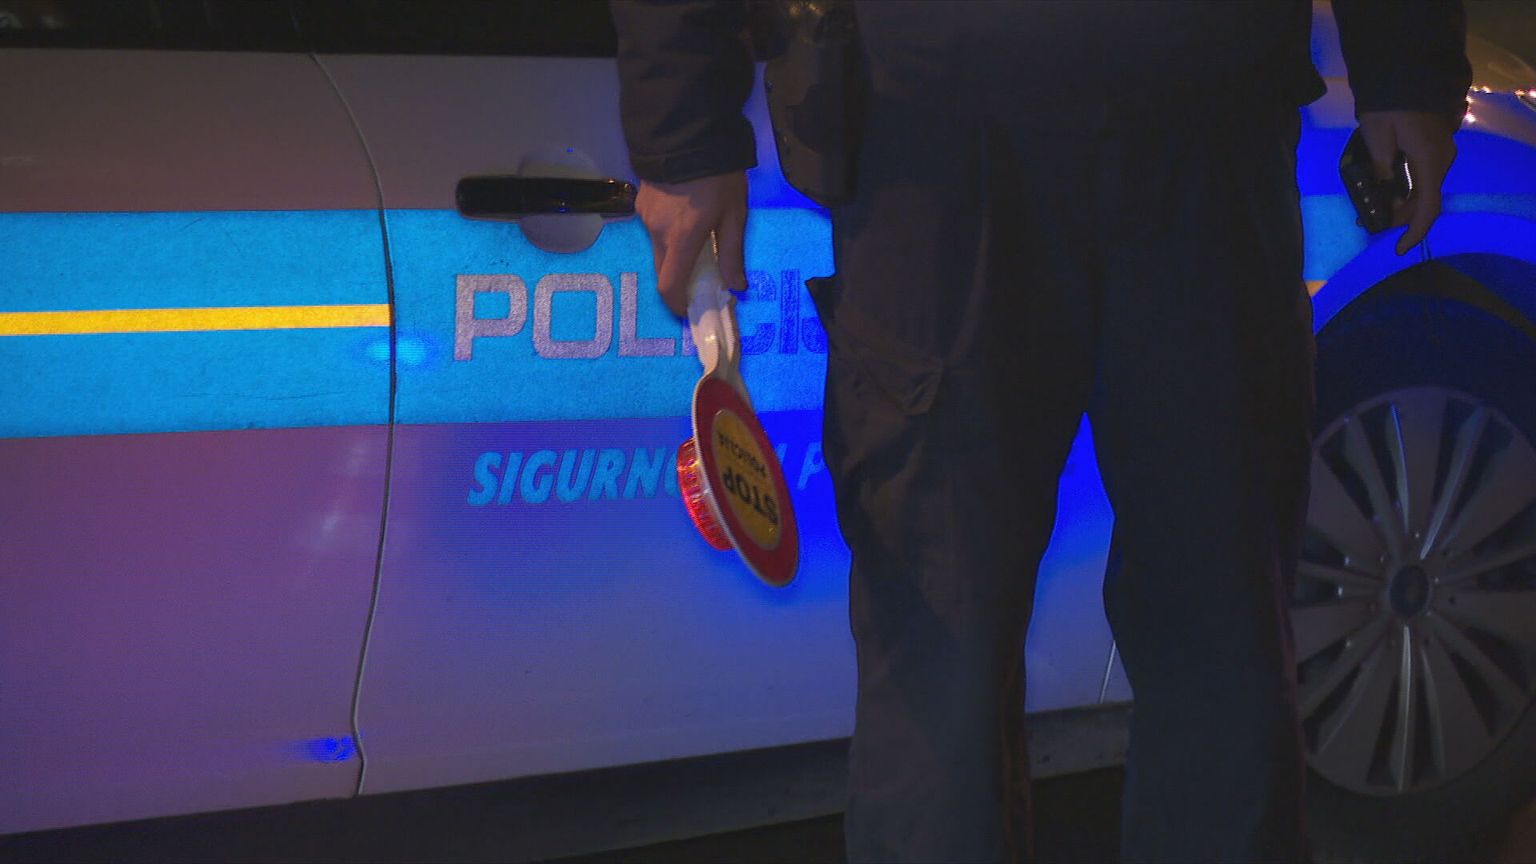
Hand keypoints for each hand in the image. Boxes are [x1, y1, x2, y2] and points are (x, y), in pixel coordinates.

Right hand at [634, 172, 747, 316]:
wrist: (688, 131)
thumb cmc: (717, 175)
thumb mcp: (734, 214)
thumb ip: (732, 253)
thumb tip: (737, 286)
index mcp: (680, 239)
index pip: (669, 286)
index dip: (677, 304)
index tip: (689, 308)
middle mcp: (656, 232)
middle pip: (662, 269)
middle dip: (679, 279)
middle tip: (701, 276)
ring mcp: (645, 216)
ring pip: (658, 247)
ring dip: (675, 252)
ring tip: (697, 237)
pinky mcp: (641, 201)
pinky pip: (654, 227)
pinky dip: (668, 232)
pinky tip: (684, 215)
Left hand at [1357, 110, 1457, 255]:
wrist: (1406, 71)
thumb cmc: (1389, 103)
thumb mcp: (1378, 137)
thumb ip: (1382, 168)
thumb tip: (1384, 193)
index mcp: (1430, 162)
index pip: (1428, 208)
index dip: (1414, 232)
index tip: (1398, 250)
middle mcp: (1441, 160)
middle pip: (1423, 201)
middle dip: (1397, 216)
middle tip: (1365, 220)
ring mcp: (1440, 152)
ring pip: (1422, 188)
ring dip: (1399, 201)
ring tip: (1368, 207)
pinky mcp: (1433, 145)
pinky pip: (1421, 175)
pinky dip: (1404, 187)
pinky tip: (1383, 189)